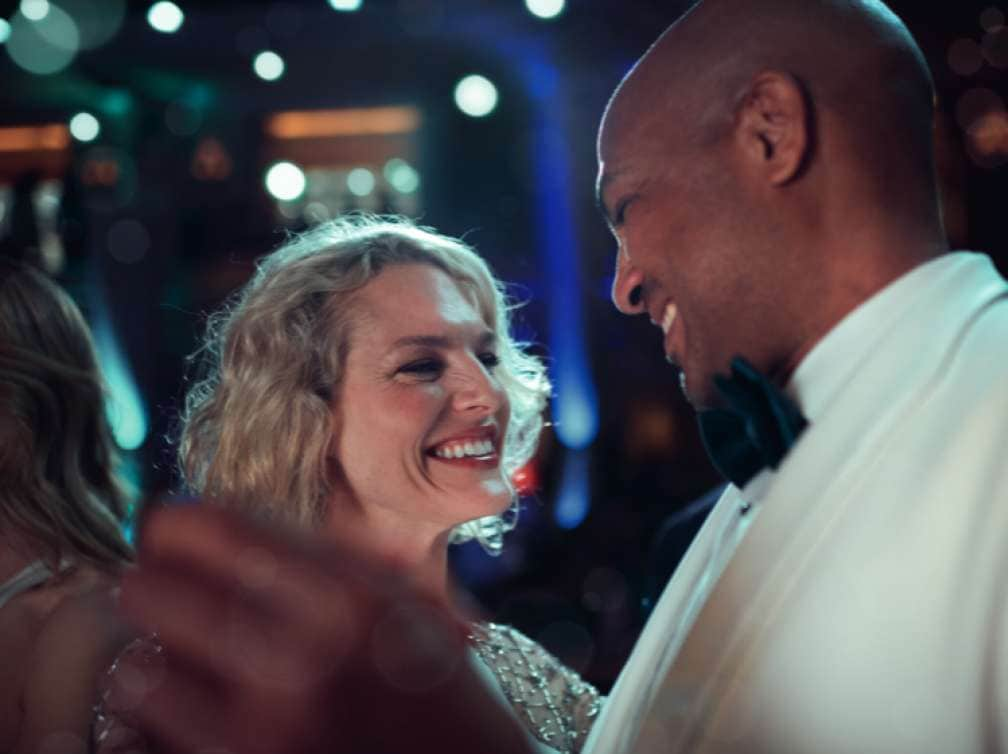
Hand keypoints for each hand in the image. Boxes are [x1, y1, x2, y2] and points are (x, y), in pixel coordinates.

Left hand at [118, 504, 532, 753]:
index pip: (212, 529)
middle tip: (165, 585)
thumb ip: (334, 560)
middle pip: (156, 590)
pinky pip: (156, 730)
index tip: (171, 527)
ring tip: (182, 651)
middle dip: (155, 582)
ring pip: (143, 665)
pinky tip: (191, 702)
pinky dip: (161, 711)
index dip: (176, 522)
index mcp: (348, 595)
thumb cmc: (445, 691)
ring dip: (157, 651)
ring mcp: (267, 726)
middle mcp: (301, 655)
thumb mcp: (409, 604)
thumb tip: (235, 524)